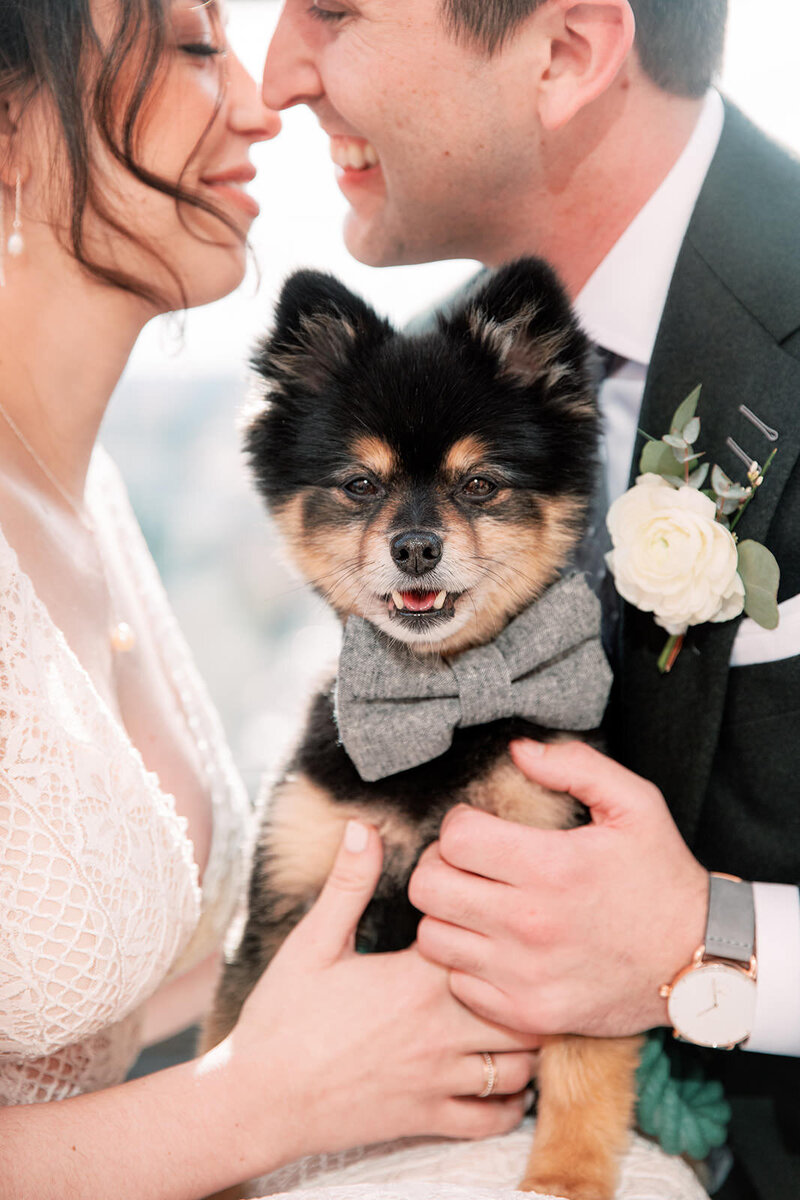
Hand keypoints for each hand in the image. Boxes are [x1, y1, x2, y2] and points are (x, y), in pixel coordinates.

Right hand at [227, 820, 539, 1165]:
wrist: (259, 1099)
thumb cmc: (282, 1017)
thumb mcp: (312, 941)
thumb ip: (348, 883)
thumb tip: (363, 826)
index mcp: (416, 979)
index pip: (490, 944)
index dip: (501, 928)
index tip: (497, 916)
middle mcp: (440, 1029)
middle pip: (525, 1007)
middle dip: (531, 987)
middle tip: (527, 970)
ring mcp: (438, 1079)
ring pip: (521, 1064)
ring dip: (529, 1043)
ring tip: (520, 1018)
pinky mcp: (429, 1119)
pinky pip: (494, 1118)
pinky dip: (510, 1101)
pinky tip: (503, 1078)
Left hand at [409, 739, 708, 1037]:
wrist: (699, 964)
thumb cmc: (661, 877)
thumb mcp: (635, 804)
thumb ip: (574, 765)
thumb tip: (516, 750)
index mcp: (552, 868)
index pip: (455, 837)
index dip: (460, 824)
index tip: (481, 827)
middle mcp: (530, 925)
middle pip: (429, 887)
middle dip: (441, 865)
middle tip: (469, 864)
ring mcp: (525, 976)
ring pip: (432, 936)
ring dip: (449, 914)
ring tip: (479, 903)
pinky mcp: (526, 1014)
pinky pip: (457, 981)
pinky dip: (466, 962)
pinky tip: (495, 945)